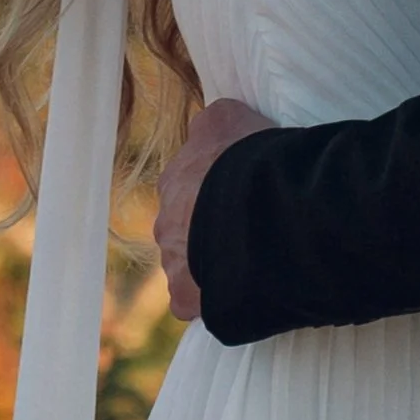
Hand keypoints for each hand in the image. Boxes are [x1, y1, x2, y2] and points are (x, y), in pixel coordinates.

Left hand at [154, 97, 275, 319]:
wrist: (255, 208)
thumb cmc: (247, 156)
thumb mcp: (230, 117)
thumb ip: (214, 123)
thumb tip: (206, 125)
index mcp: (174, 177)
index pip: (191, 185)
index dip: (217, 189)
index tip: (242, 192)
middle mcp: (164, 219)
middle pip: (185, 226)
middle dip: (208, 228)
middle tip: (247, 227)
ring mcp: (171, 261)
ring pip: (189, 265)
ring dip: (212, 262)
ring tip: (251, 257)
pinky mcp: (183, 298)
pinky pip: (195, 302)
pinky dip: (214, 298)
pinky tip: (243, 287)